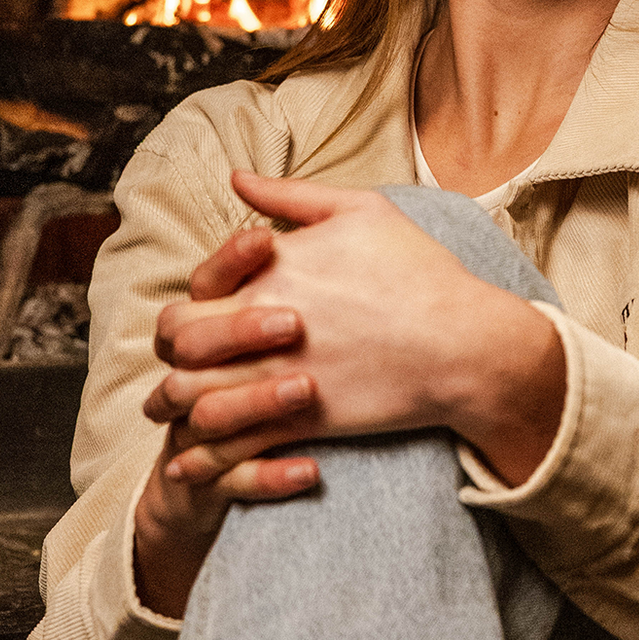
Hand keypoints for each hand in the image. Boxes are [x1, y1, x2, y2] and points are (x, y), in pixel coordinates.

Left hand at [133, 174, 566, 616]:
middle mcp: (260, 319)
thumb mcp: (364, 211)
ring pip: (187, 396)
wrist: (463, 342)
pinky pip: (227, 444)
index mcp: (271, 267)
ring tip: (186, 412)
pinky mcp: (296, 420)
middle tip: (195, 361)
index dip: (198, 299)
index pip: (196, 285)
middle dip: (176, 352)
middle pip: (176, 340)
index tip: (223, 308)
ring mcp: (274, 372)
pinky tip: (199, 460)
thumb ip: (294, 196)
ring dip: (177, 405)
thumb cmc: (421, 272)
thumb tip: (239, 179)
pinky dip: (204, 458)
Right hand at [133, 223, 321, 615]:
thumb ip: (286, 223)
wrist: (320, 443)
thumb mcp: (311, 278)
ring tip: (308, 390)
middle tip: (295, 323)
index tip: (268, 240)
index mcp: (221, 326)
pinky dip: (268, 475)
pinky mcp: (221, 478)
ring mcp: (206, 427)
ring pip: (207, 414)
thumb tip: (243, 176)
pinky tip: (311, 467)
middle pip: (189, 347)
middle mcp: (204, 374)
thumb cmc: (323, 348)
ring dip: (253, 403)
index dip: (227, 262)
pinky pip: (234, 480)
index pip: (203, 287)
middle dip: (235, 332)